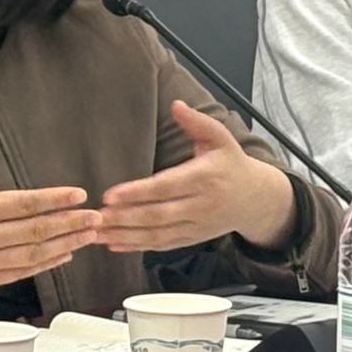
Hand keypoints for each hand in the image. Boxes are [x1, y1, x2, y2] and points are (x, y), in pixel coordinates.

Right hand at [0, 140, 102, 327]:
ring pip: (33, 254)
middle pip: (35, 230)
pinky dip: (45, 264)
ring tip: (90, 235)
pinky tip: (64, 255)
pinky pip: (21, 273)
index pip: (22, 204)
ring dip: (65, 244)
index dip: (53, 199)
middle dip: (70, 223)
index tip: (78, 194)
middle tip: (98, 216)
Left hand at [97, 101, 296, 252]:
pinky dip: (137, 247)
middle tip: (96, 217)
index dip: (138, 192)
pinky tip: (115, 244)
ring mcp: (196, 226)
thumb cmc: (232, 164)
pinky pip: (162, 246)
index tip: (111, 194)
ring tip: (97, 234)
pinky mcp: (192, 239)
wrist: (256, 199)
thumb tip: (176, 105)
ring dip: (125, 236)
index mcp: (205, 177)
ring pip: (157, 235)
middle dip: (125, 218)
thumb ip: (197, 121)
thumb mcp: (220, 137)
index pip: (166, 187)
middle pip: (158, 215)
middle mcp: (200, 205)